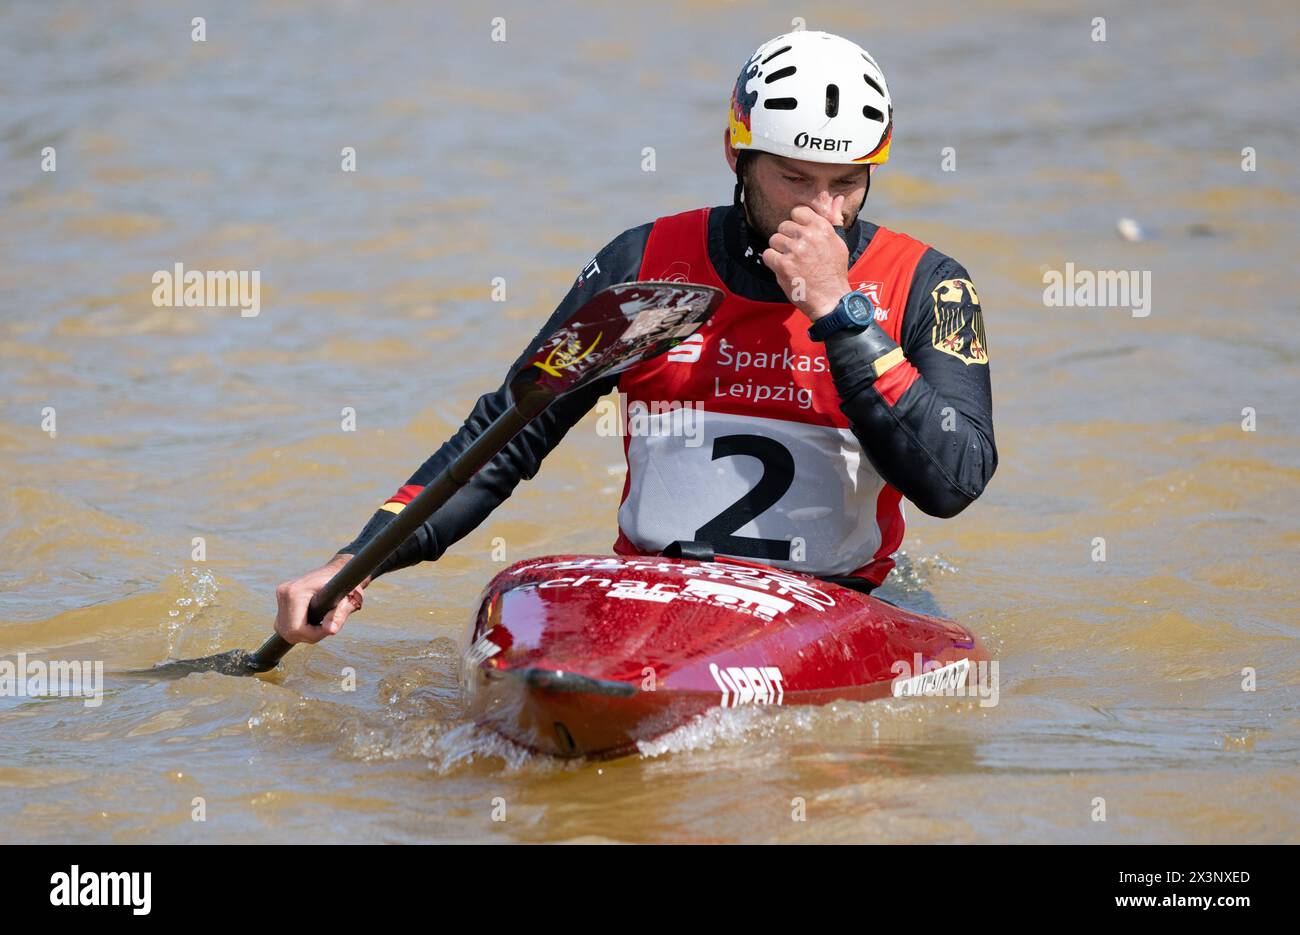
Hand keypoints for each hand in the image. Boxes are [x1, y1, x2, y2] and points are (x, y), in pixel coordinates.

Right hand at [274, 553, 367, 644]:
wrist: (339, 570)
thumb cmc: (348, 584)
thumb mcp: (350, 599)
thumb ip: (340, 615)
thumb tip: (329, 630)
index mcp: (296, 591)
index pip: (297, 628)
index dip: (315, 634)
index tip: (330, 627)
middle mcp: (284, 592)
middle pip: (290, 632)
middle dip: (310, 635)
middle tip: (327, 626)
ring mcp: (280, 595)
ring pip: (286, 631)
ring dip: (305, 633)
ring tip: (322, 621)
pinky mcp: (281, 600)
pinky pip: (285, 625)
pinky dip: (299, 628)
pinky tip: (313, 620)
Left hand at [761, 191, 851, 321]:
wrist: (830, 299)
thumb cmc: (834, 271)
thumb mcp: (838, 242)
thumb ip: (833, 219)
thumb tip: (836, 198)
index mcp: (822, 228)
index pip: (798, 212)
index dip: (796, 224)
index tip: (799, 236)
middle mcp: (808, 236)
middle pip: (783, 226)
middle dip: (786, 239)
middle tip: (796, 253)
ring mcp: (795, 250)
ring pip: (774, 239)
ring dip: (779, 250)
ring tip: (791, 262)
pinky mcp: (783, 265)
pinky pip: (768, 254)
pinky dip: (773, 262)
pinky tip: (784, 269)